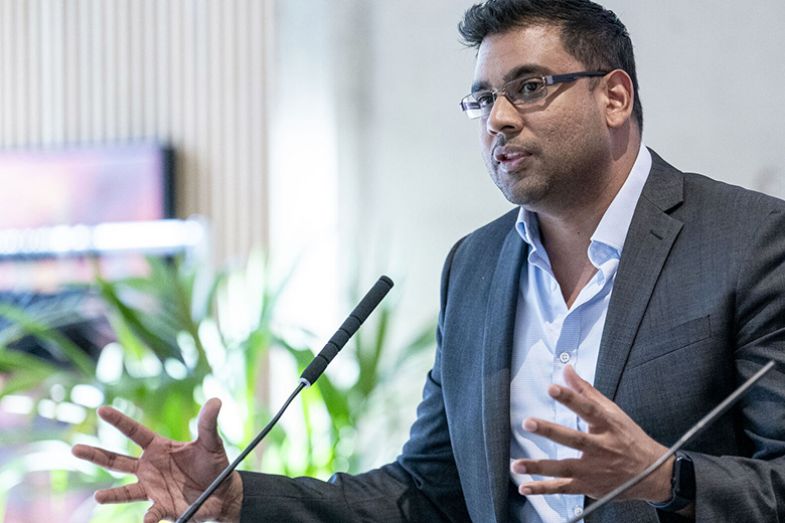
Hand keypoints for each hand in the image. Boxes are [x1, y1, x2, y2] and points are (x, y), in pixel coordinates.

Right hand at [72, 398, 242, 522]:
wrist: (223, 492)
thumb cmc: (214, 464)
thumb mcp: (211, 442)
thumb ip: (208, 423)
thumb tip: (216, 400)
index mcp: (159, 447)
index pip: (135, 432)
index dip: (119, 421)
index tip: (102, 409)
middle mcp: (149, 468)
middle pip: (117, 461)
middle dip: (96, 455)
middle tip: (74, 448)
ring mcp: (152, 488)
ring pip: (125, 491)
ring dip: (112, 495)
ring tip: (98, 496)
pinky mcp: (162, 507)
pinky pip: (151, 514)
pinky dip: (148, 518)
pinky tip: (146, 521)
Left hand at [511, 365, 672, 501]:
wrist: (652, 473)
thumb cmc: (628, 438)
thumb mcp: (612, 412)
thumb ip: (586, 391)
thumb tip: (567, 370)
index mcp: (607, 426)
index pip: (588, 408)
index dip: (570, 398)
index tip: (552, 388)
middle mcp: (601, 448)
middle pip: (574, 439)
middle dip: (550, 431)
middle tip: (528, 423)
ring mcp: (594, 470)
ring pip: (564, 468)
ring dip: (539, 467)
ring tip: (516, 464)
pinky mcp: (588, 486)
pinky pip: (563, 488)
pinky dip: (544, 489)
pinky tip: (525, 487)